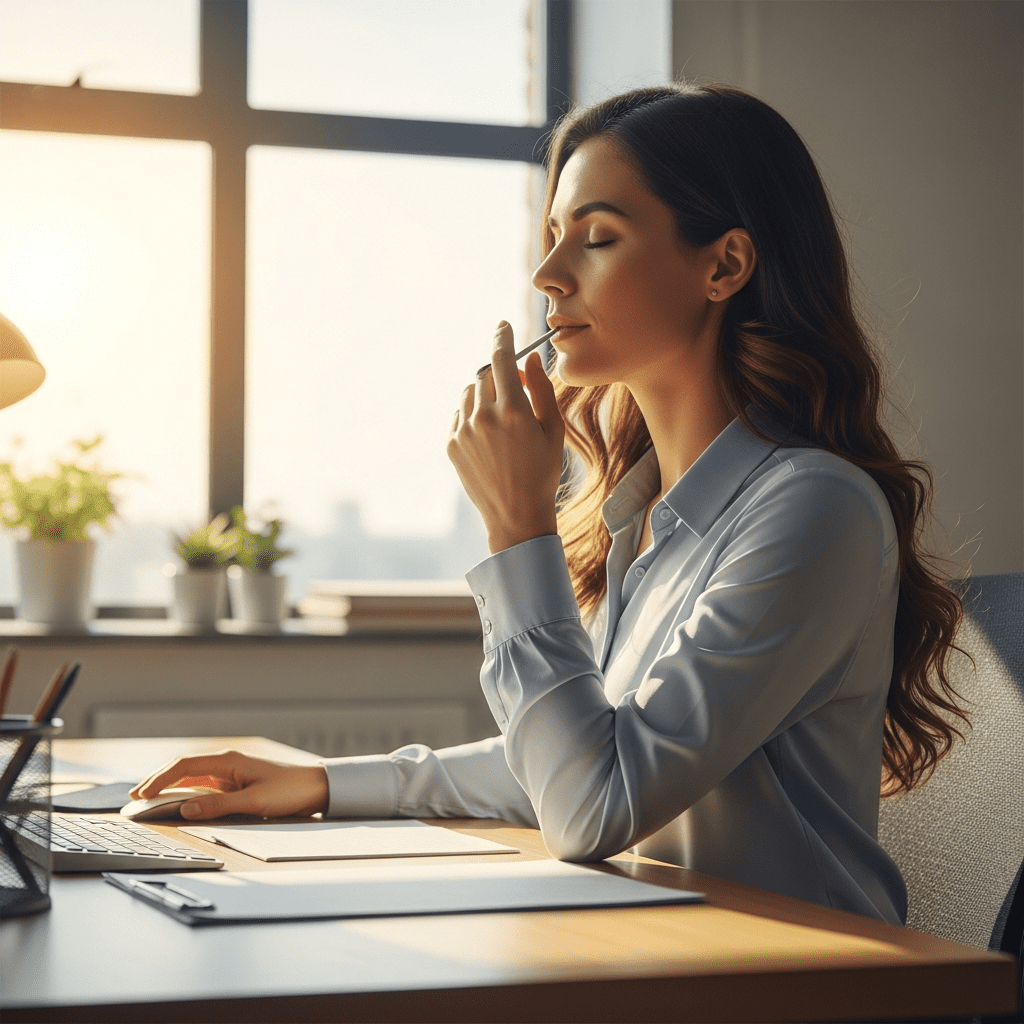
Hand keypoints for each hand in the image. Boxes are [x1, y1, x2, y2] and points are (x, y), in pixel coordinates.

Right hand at [129, 749, 328, 819]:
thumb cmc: (289, 791)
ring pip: (192, 778)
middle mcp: (227, 764)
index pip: (184, 766)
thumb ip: (218, 806)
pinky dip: (187, 793)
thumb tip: (184, 809)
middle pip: (183, 769)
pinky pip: (205, 786)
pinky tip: (178, 802)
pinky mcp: (237, 783)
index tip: (140, 795)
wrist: (317, 787)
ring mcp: (231, 773)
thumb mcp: (253, 801)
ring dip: (170, 787)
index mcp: (228, 761)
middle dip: (157, 781)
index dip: (159, 780)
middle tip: (134, 798)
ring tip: (148, 800)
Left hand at [447, 322, 564, 552]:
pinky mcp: (451, 445)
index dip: (502, 337)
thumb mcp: (554, 430)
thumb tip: (531, 359)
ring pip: (470, 393)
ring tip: (503, 421)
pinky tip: (490, 439)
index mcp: (513, 410)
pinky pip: (460, 415)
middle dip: (501, 375)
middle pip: (486, 374)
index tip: (503, 325)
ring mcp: (463, 431)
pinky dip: (473, 416)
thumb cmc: (542, 472)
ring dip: (485, 395)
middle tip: (518, 391)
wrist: (516, 515)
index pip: (502, 358)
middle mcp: (483, 416)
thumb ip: (543, 390)